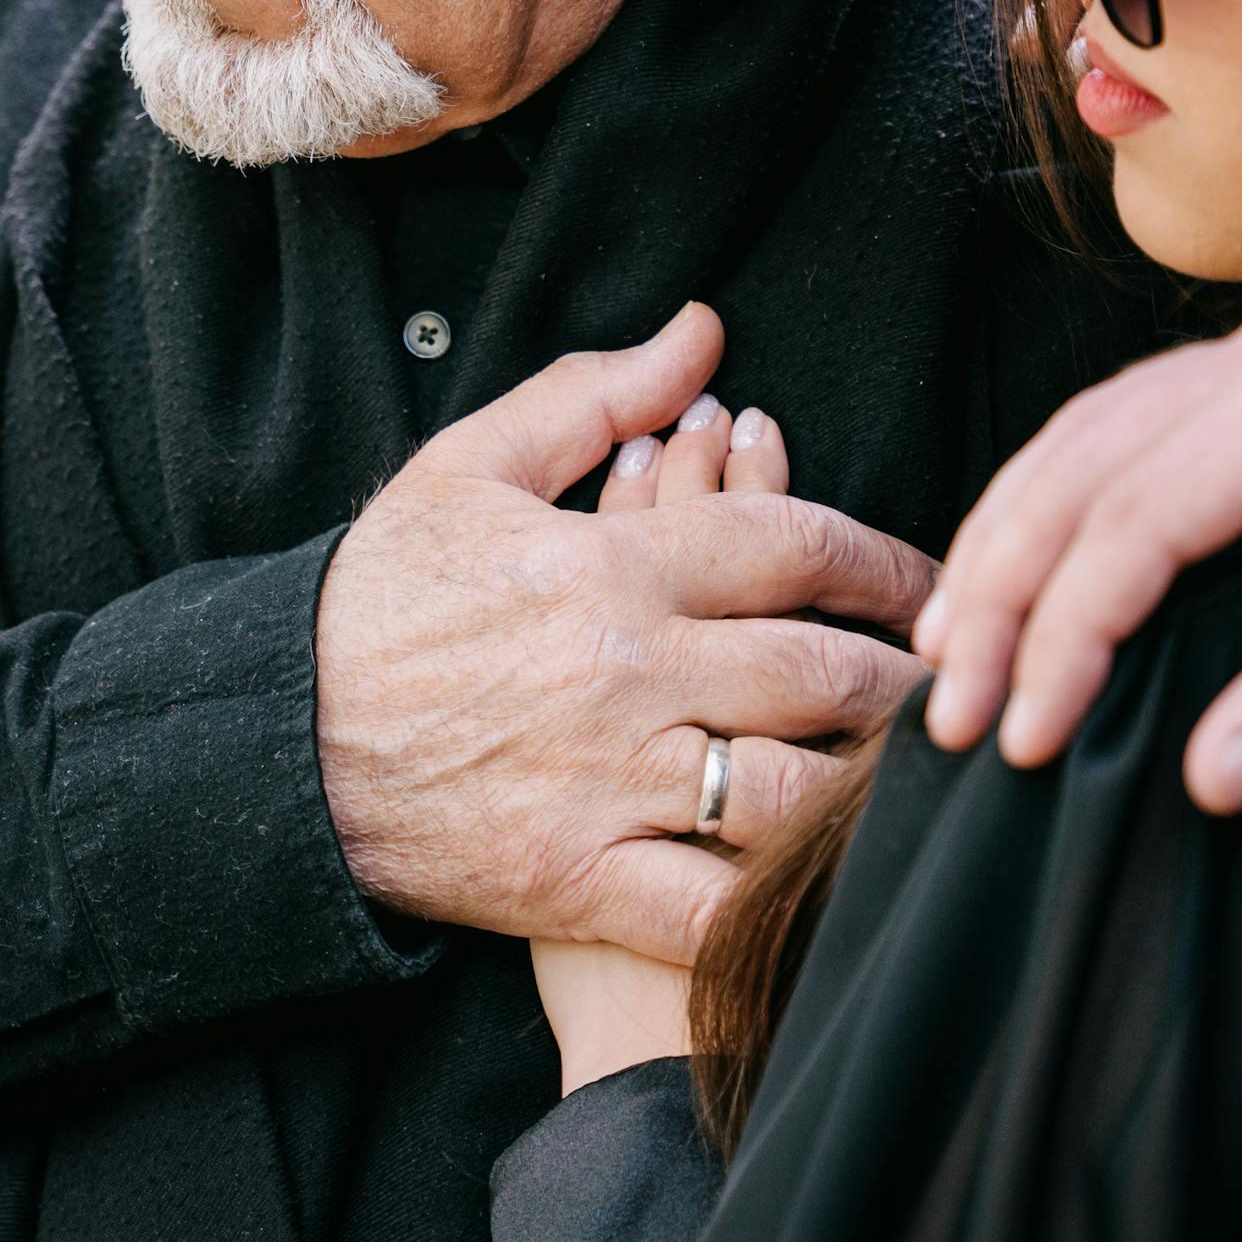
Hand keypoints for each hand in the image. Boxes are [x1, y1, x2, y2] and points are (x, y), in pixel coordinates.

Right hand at [316, 302, 930, 959]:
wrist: (273, 737)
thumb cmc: (376, 599)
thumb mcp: (470, 467)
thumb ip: (596, 394)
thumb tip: (704, 332)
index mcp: (608, 564)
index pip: (792, 546)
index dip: (886, 560)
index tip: (934, 581)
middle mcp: (625, 672)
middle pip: (821, 672)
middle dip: (911, 679)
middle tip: (968, 682)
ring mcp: (605, 783)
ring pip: (791, 791)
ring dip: (872, 789)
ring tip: (926, 782)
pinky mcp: (575, 879)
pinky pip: (712, 908)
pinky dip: (786, 909)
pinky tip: (835, 891)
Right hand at [918, 287, 1241, 810]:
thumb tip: (1208, 778)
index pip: (1146, 519)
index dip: (1068, 633)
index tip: (1026, 738)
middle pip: (1087, 464)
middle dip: (1004, 593)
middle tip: (951, 713)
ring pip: (1086, 428)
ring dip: (1006, 537)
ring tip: (950, 646)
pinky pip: (1121, 417)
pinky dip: (1053, 495)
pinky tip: (1019, 561)